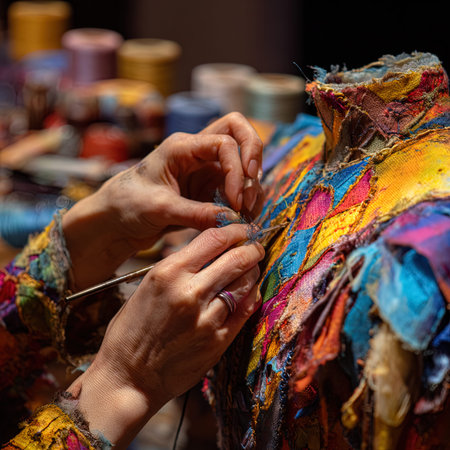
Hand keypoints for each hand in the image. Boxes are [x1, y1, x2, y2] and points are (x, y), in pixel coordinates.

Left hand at [63, 112, 263, 288]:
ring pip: (243, 163)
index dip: (237, 169)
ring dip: (251, 186)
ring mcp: (206, 170)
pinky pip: (237, 187)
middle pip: (239, 133)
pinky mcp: (209, 189)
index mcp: (182, 147)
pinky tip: (242, 218)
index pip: (224, 141)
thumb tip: (233, 220)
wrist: (115, 220)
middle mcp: (198, 153)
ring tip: (246, 214)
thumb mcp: (160, 209)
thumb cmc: (128, 204)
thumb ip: (196, 214)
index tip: (235, 201)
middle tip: (250, 191)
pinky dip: (245, 200)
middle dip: (253, 158)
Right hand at [67, 224, 263, 447]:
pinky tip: (249, 291)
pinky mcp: (218, 341)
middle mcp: (189, 292)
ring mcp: (207, 318)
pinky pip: (246, 309)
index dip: (233, 230)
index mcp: (167, 273)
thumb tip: (207, 252)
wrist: (128, 378)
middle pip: (236, 257)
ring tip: (253, 267)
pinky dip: (251, 296)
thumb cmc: (130, 331)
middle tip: (256, 246)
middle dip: (251, 247)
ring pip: (245, 282)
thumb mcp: (147, 287)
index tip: (241, 229)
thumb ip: (178, 267)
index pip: (213, 238)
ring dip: (253, 270)